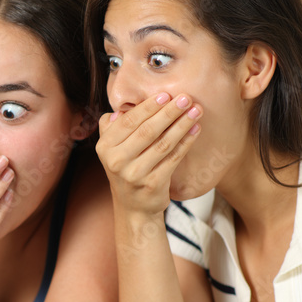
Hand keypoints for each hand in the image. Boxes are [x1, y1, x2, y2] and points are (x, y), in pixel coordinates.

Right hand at [96, 92, 201, 216]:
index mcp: (105, 147)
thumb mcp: (111, 149)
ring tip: (196, 110)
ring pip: (163, 143)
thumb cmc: (125, 169)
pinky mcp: (153, 184)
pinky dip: (186, 142)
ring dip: (182, 124)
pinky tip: (195, 130)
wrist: (133, 206)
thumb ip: (112, 128)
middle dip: (169, 112)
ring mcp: (135, 174)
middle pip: (147, 131)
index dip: (148, 107)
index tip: (166, 94)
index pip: (129, 122)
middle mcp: (116, 161)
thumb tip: (120, 109)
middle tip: (186, 98)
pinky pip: (173, 158)